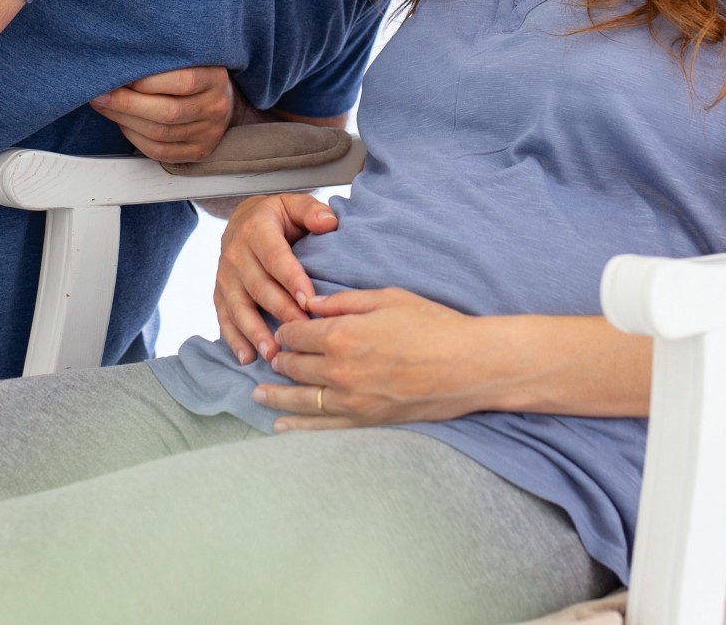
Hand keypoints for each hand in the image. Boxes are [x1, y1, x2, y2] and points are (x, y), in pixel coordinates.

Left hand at [89, 66, 234, 161]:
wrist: (219, 99)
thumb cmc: (193, 73)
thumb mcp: (186, 59)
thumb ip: (160, 61)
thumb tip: (117, 65)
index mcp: (215, 78)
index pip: (182, 81)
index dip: (146, 80)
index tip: (118, 73)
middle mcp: (216, 107)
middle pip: (167, 112)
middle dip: (127, 103)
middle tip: (101, 93)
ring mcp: (209, 133)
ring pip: (160, 134)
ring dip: (125, 120)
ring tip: (106, 106)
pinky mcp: (198, 151)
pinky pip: (160, 151)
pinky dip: (135, 138)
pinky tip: (122, 124)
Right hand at [213, 192, 339, 363]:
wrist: (242, 218)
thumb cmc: (277, 216)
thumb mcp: (293, 204)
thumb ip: (311, 210)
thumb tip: (329, 221)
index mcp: (256, 229)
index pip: (275, 257)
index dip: (292, 279)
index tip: (309, 301)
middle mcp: (235, 253)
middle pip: (259, 287)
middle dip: (281, 311)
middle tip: (301, 333)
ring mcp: (225, 276)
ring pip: (239, 307)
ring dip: (255, 332)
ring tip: (273, 353)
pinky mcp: (220, 293)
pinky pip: (224, 318)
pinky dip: (234, 339)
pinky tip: (248, 358)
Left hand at [251, 288, 488, 430]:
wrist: (468, 365)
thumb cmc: (433, 325)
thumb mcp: (387, 298)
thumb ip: (343, 302)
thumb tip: (309, 303)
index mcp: (341, 336)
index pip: (296, 334)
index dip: (287, 330)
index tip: (285, 330)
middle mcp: (338, 371)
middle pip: (294, 366)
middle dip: (281, 360)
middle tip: (273, 358)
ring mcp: (350, 400)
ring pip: (300, 399)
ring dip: (275, 396)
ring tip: (257, 395)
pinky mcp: (365, 421)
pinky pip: (322, 427)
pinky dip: (298, 427)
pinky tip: (281, 426)